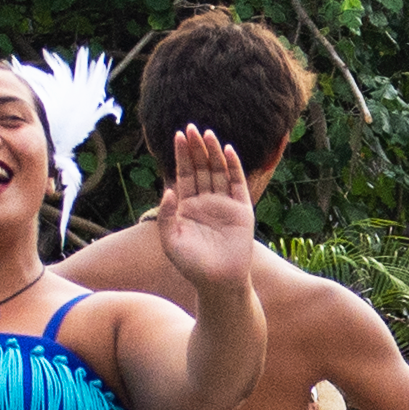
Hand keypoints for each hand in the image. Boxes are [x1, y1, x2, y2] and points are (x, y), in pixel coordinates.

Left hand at [150, 122, 258, 297]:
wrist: (218, 282)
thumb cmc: (191, 266)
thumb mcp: (170, 241)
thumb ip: (166, 216)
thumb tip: (168, 189)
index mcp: (187, 207)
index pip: (183, 174)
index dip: (181, 155)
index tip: (177, 135)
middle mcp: (206, 201)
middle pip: (200, 168)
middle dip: (196, 148)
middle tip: (191, 127)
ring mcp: (224, 204)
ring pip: (218, 171)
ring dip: (213, 152)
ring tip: (207, 134)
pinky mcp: (241, 210)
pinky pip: (237, 183)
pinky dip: (234, 167)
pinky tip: (228, 151)